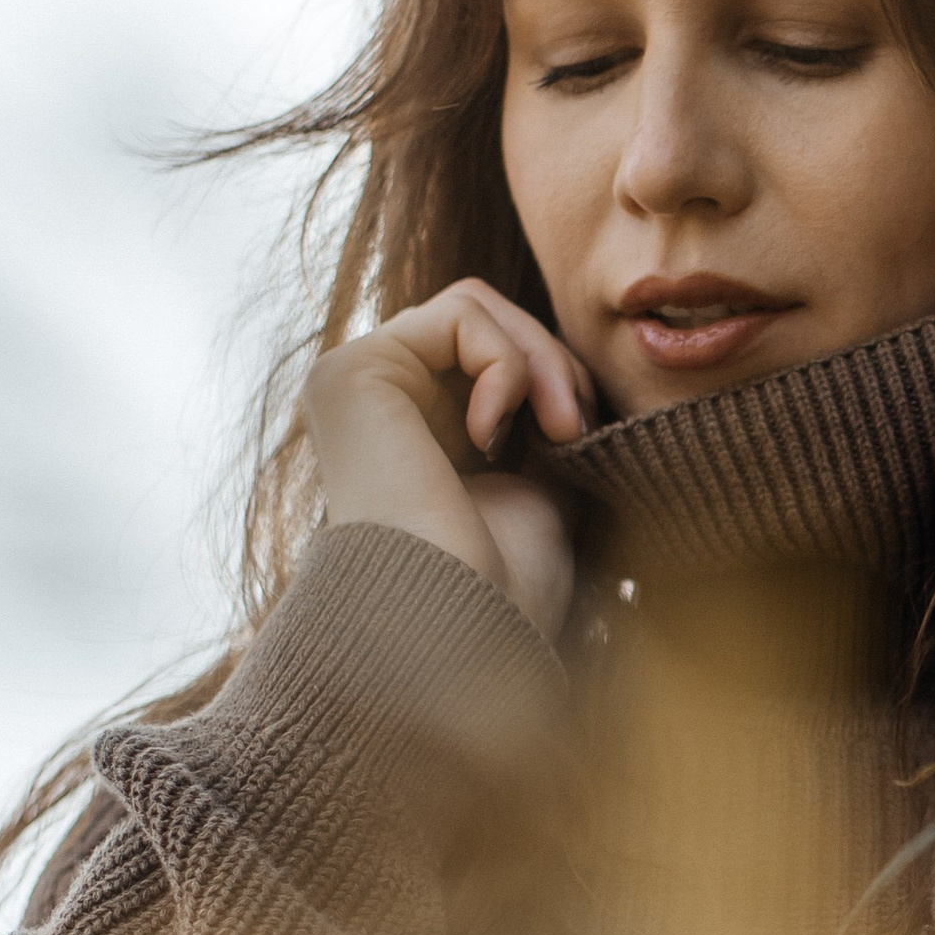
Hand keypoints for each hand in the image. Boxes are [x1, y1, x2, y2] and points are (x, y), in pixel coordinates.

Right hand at [304, 281, 594, 647]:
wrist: (458, 627)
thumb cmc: (503, 585)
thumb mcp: (542, 488)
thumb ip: (542, 421)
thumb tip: (573, 371)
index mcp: (417, 431)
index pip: (497, 353)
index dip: (559, 381)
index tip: (583, 442)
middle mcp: (380, 404)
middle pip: (489, 321)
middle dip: (555, 364)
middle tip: (575, 431)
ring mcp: (360, 385)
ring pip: (478, 307)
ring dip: (540, 361)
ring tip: (556, 430)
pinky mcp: (351, 372)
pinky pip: (461, 315)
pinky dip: (506, 366)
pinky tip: (492, 438)